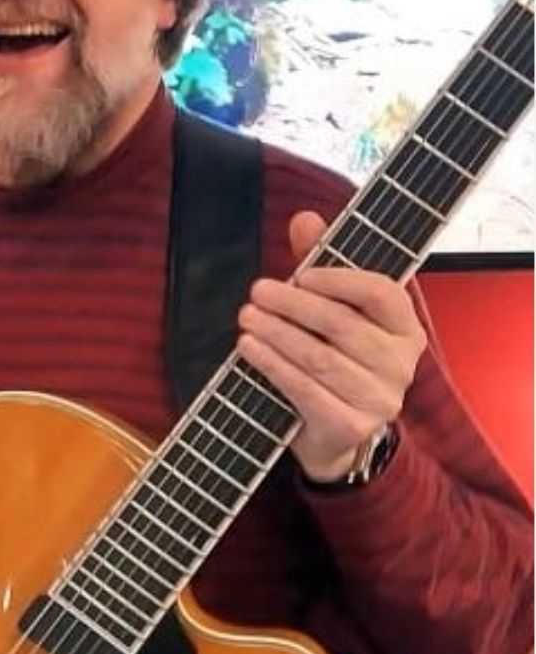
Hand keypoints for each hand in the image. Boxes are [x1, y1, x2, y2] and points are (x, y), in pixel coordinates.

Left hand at [236, 211, 424, 481]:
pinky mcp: (352, 426)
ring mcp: (380, 398)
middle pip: (343, 325)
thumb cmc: (333, 362)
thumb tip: (304, 218)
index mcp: (406, 328)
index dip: (340, 279)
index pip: (382, 293)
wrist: (332, 435)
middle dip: (294, 305)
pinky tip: (247, 348)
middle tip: (257, 292)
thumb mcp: (331, 314)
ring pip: (320, 357)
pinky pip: (305, 389)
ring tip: (246, 317)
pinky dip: (272, 365)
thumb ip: (319, 268)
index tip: (300, 272)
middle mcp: (401, 363)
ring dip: (277, 334)